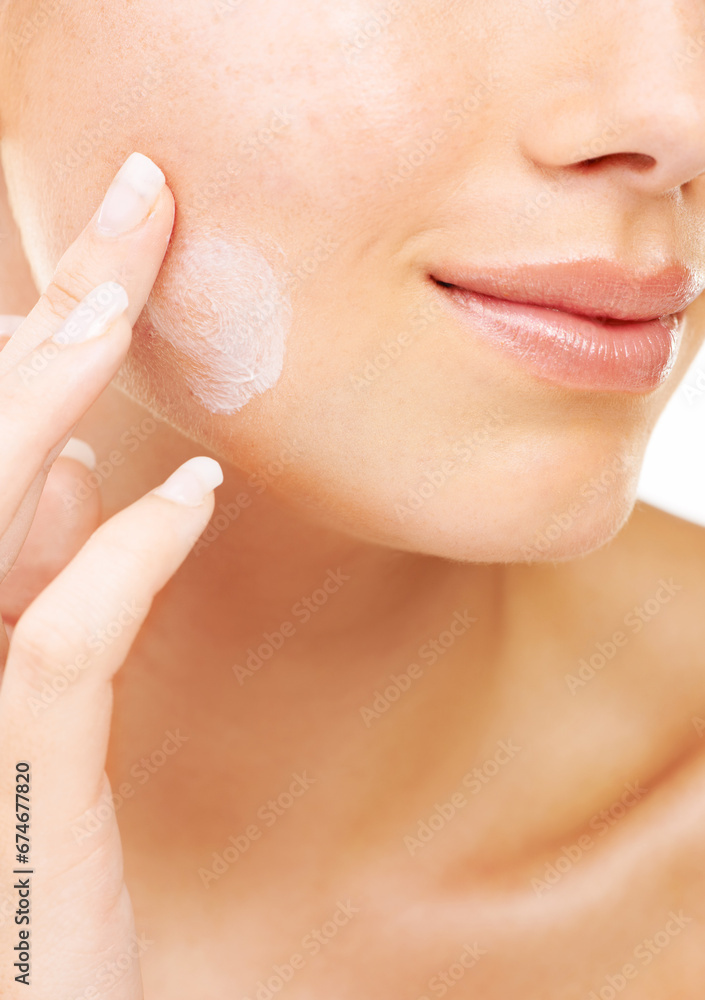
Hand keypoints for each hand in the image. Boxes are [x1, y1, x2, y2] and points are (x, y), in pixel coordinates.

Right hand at [0, 153, 221, 997]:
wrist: (25, 978)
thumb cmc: (37, 820)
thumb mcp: (34, 674)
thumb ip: (47, 569)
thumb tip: (87, 473)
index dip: (46, 327)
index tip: (115, 246)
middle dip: (55, 307)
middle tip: (134, 197)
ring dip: (51, 388)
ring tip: (128, 290)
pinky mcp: (15, 767)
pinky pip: (57, 643)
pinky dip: (121, 558)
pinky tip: (184, 496)